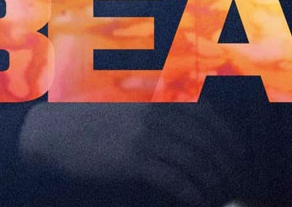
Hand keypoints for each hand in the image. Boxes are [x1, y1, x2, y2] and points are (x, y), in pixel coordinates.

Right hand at [19, 102, 247, 206]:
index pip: (206, 113)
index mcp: (158, 96)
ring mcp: (145, 134)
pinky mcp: (133, 160)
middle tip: (231, 180)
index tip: (236, 152)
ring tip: (216, 195)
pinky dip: (191, 193)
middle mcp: (157, 111)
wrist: (55, 132)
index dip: (226, 135)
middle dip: (224, 161)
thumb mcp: (130, 105)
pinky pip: (173, 178)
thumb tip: (191, 130)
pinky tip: (197, 203)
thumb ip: (159, 110)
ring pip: (194, 159)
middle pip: (205, 138)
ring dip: (211, 181)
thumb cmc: (92, 120)